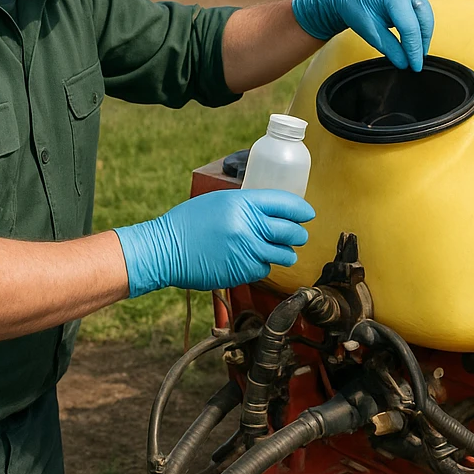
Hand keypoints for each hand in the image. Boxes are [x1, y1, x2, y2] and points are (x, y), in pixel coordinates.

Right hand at [114, 189, 315, 296]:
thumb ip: (246, 205)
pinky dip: (263, 266)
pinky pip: (265, 269)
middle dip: (299, 234)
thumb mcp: (219, 201)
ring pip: (283, 254)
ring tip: (280, 251)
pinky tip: (252, 260)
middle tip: (298, 235)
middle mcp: (249, 226)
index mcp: (243, 203)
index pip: (285, 203)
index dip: (301, 209)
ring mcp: (247, 251)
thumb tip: (272, 211)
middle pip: (291, 231)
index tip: (307, 214)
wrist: (166, 250)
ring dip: (285, 253)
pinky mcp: (241, 271)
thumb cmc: (189, 222)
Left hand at [291, 0, 433, 70]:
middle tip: (417, 62)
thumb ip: (389, 47)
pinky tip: (415, 41)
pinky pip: (423, 13)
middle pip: (424, 21)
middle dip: (422, 43)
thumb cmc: (353, 5)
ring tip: (416, 54)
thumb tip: (405, 62)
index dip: (414, 50)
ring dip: (424, 36)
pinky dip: (421, 28)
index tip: (415, 66)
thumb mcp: (369, 30)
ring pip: (426, 17)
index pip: (410, 27)